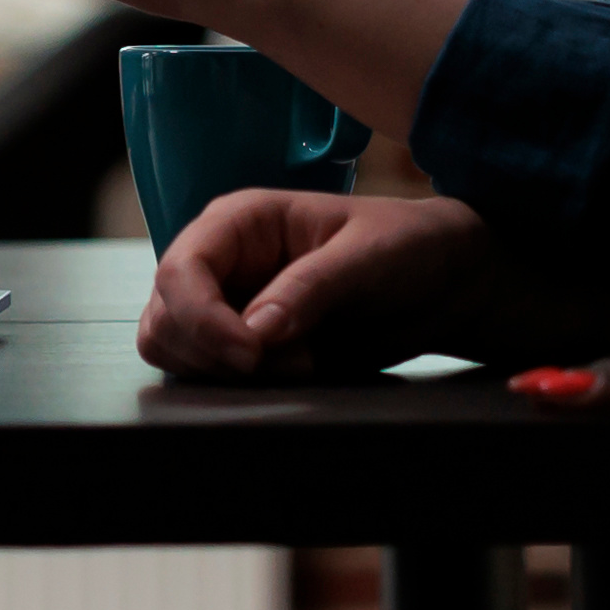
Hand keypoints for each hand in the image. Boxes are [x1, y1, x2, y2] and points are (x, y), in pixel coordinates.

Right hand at [139, 188, 572, 380]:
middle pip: (164, 318)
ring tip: (305, 364)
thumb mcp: (369, 257)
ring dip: (230, 374)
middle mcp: (220, 263)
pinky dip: (244, 387)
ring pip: (177, 353)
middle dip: (218, 354)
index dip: (200, 318)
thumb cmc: (410, 247)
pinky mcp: (243, 347)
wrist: (446, 284)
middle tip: (295, 362)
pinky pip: (210, 376)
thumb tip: (255, 330)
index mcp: (239, 222)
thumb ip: (311, 288)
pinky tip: (303, 371)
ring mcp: (226, 306)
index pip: (179, 270)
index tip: (250, 353)